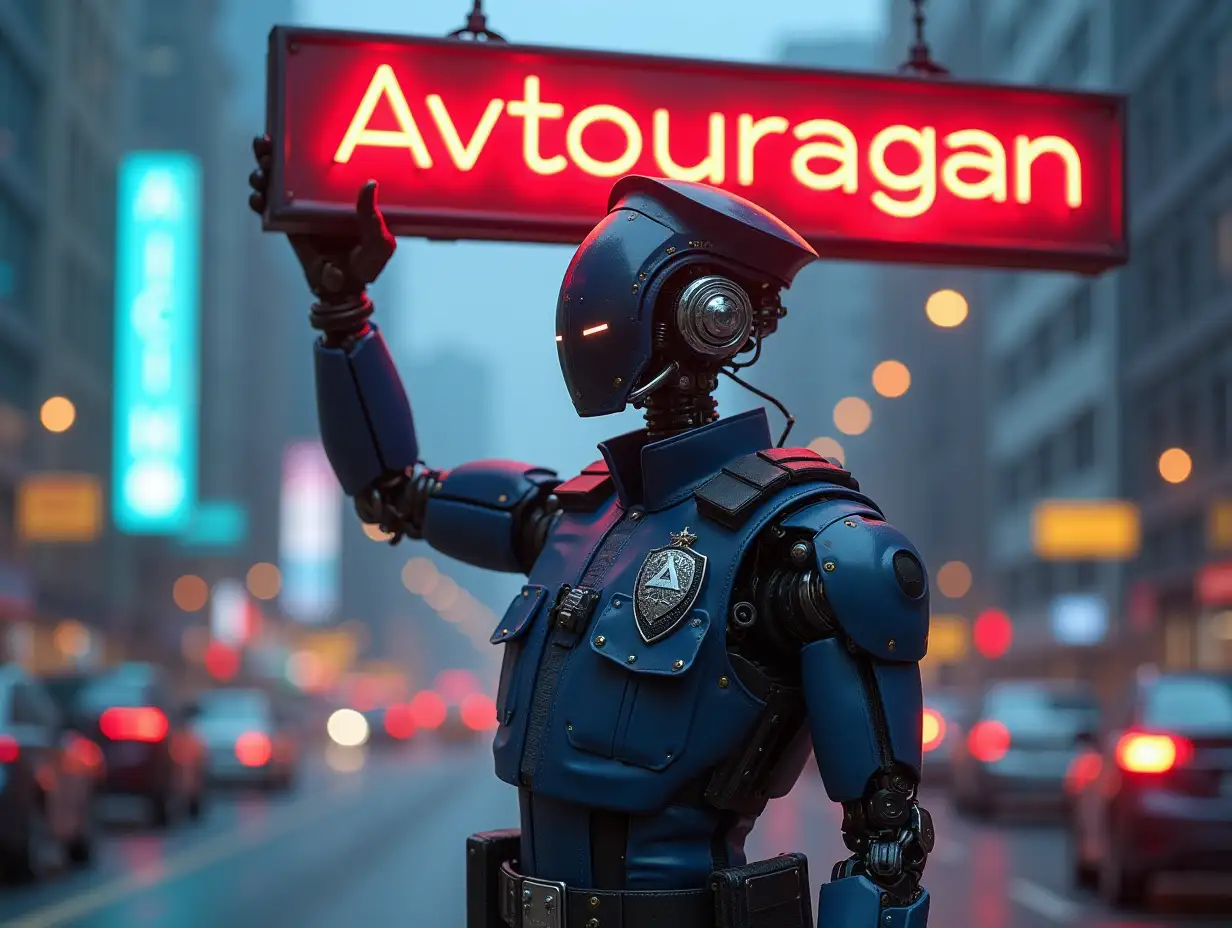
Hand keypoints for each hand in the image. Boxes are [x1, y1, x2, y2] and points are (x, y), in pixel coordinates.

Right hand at [248, 136, 395, 303]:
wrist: (347, 291)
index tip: (287, 134)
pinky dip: (258, 201)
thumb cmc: (368, 264)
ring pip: (272, 186)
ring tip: (260, 175)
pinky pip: (267, 211)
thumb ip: (373, 217)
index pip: (314, 162)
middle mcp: (313, 197)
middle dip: (270, 154)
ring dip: (261, 175)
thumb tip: (369, 185)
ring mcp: (297, 211)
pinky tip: (257, 198)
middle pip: (285, 168)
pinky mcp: (287, 228)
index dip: (297, 145)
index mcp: (336, 192)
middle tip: (265, 147)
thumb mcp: (378, 242)